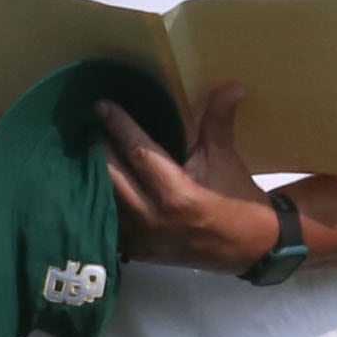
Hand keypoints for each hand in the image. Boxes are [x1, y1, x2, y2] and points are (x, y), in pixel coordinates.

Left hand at [102, 85, 280, 273]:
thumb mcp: (225, 158)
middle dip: (99, 148)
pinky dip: (101, 201)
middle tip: (90, 125)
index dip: (118, 126)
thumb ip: (219, 120)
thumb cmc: (235, 198)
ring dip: (96, 175)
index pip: (138, 152)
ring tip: (88, 150)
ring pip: (104, 200)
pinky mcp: (138, 251)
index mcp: (177, 194)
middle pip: (111, 175)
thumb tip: (233, 85)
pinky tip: (96, 183)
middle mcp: (154, 218)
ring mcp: (143, 238)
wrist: (249, 247)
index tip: (102, 106)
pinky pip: (109, 222)